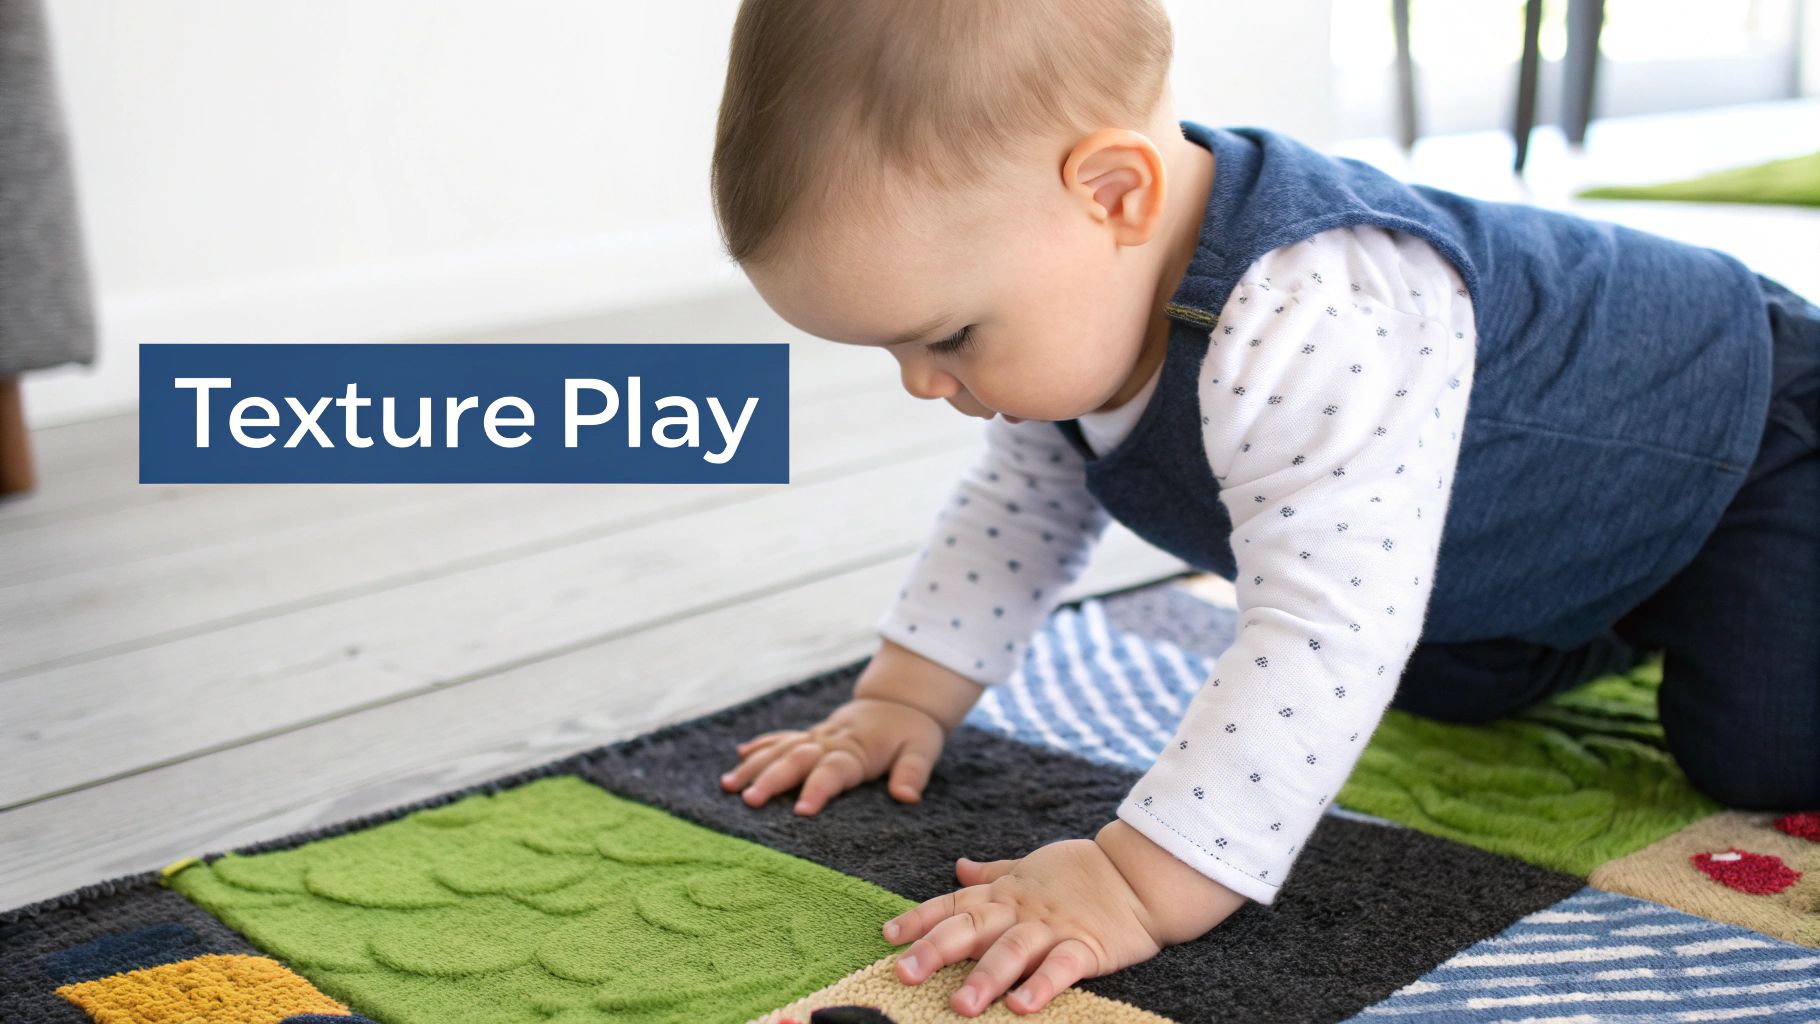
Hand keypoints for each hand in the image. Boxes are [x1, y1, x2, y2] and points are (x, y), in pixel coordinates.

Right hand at [719, 638, 985, 814]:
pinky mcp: (812, 734)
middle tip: (749, 801)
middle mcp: (831, 741)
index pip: (834, 770)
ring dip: (754, 766)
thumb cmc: (913, 732)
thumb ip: (912, 773)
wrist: (901, 700)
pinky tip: (739, 756)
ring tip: (728, 786)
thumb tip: (906, 797)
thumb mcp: (923, 750)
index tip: (800, 811)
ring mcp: (818, 736)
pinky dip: (761, 746)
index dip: (817, 789)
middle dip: (771, 780)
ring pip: (780, 749)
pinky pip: (782, 737)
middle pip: (796, 759)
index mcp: (858, 749)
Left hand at [883, 820, 1246, 1015]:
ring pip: (1012, 950)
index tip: (888, 935)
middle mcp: (1021, 910)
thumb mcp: (1029, 866)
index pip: (954, 904)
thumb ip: (992, 873)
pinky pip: (1061, 967)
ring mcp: (1053, 928)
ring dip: (985, 977)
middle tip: (904, 972)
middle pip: (972, 928)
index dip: (919, 918)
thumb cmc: (1080, 872)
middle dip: (935, 950)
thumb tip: (958, 868)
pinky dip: (1041, 986)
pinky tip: (1021, 1007)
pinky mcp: (1087, 946)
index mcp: (1005, 892)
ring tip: (960, 1005)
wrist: (1140, 873)